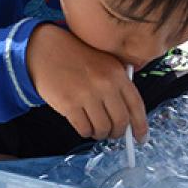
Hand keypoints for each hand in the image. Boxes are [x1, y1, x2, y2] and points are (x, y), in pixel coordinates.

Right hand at [26, 24, 147, 141]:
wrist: (47, 49)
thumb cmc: (76, 57)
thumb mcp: (104, 62)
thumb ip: (118, 85)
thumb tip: (128, 118)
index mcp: (117, 73)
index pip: (136, 105)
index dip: (141, 126)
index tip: (141, 138)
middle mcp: (104, 84)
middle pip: (120, 121)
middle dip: (118, 133)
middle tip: (113, 134)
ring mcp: (86, 95)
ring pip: (102, 129)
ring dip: (101, 134)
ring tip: (96, 129)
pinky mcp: (68, 104)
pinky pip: (84, 129)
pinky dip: (86, 132)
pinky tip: (84, 126)